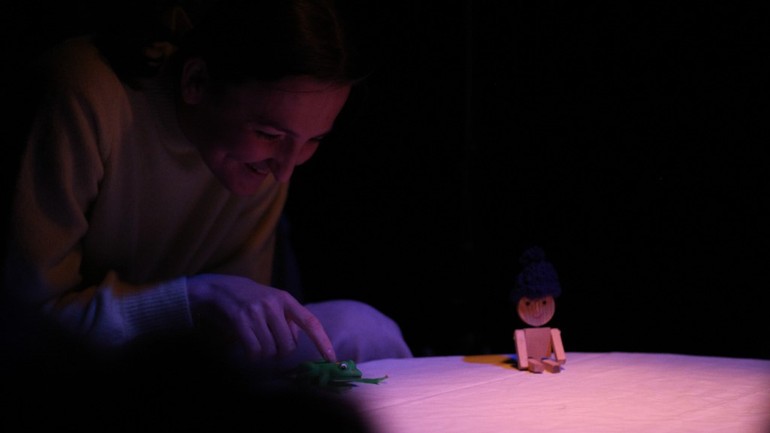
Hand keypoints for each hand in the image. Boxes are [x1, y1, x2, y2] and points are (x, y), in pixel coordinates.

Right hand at [186, 274, 335, 361]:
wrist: (217, 288)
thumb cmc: (248, 300)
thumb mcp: (272, 303)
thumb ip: (286, 320)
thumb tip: (294, 342)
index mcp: (285, 299)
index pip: (310, 322)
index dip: (322, 341)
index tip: (332, 358)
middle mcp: (273, 303)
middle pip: (288, 345)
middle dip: (280, 353)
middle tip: (271, 348)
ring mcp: (256, 311)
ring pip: (270, 350)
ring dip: (264, 355)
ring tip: (256, 345)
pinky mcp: (240, 319)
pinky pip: (254, 350)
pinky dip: (252, 356)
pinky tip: (248, 350)